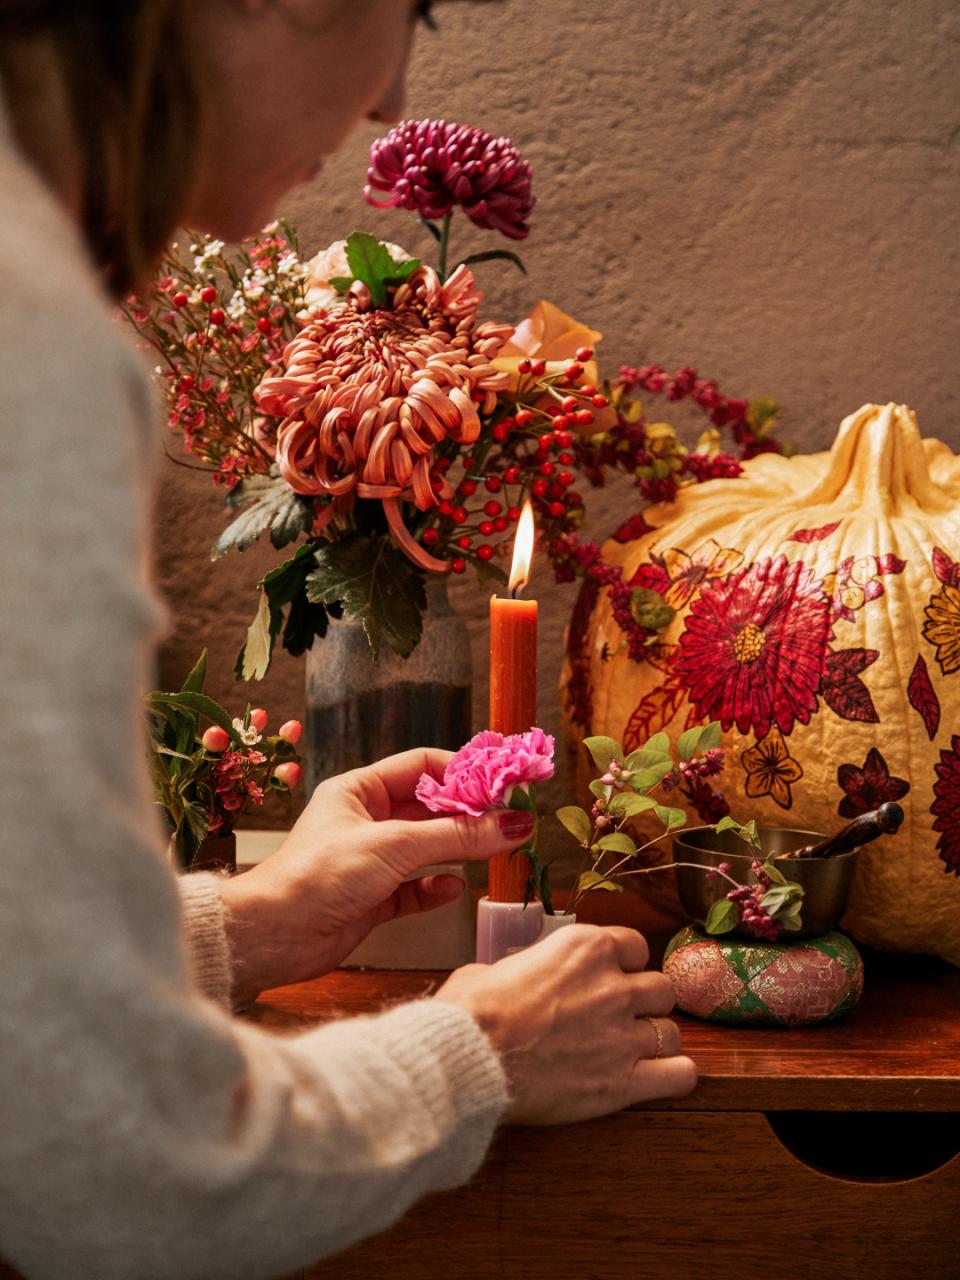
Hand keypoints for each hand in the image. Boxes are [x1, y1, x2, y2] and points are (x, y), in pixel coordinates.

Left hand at [219, 748, 533, 1003]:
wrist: (271, 937)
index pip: (421, 767)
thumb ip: (458, 836)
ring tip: (497, 849)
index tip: (503, 784)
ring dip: (457, 850)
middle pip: (429, 808)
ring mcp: (369, 861)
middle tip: (510, 818)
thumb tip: (515, 823)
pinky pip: (414, 888)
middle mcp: (364, 821)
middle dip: (468, 814)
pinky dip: (435, 887)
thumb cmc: (317, 875)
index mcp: (358, 791)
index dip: (462, 773)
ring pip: (426, 848)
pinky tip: (453, 888)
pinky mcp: (371, 900)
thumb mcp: (395, 846)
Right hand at [436, 924, 696, 1122]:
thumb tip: (518, 972)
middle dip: (645, 1003)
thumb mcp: (495, 967)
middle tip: (622, 1019)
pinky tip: (661, 1077)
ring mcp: (622, 1035)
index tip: (612, 978)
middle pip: (661, 989)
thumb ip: (524, 966)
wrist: (470, 1057)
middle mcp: (613, 986)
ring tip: (634, 1052)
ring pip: (672, 1031)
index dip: (625, 965)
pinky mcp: (623, 1082)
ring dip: (656, 1041)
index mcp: (585, 948)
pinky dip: (675, 1076)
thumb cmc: (472, 1011)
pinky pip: (680, 1075)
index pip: (636, 946)